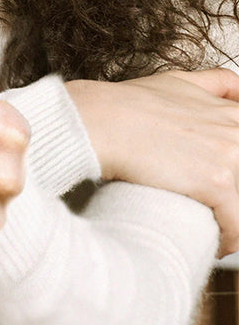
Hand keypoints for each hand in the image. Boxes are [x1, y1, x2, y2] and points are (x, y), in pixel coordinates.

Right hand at [67, 69, 238, 256]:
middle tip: (215, 205)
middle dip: (233, 194)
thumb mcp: (176, 81)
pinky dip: (229, 240)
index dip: (233, 168)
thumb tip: (237, 87)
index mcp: (231, 113)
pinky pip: (237, 226)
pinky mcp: (217, 183)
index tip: (224, 182)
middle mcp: (236, 131)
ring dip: (233, 219)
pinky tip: (215, 243)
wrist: (99, 121)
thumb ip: (214, 83)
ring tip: (216, 230)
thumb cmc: (126, 104)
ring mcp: (230, 156)